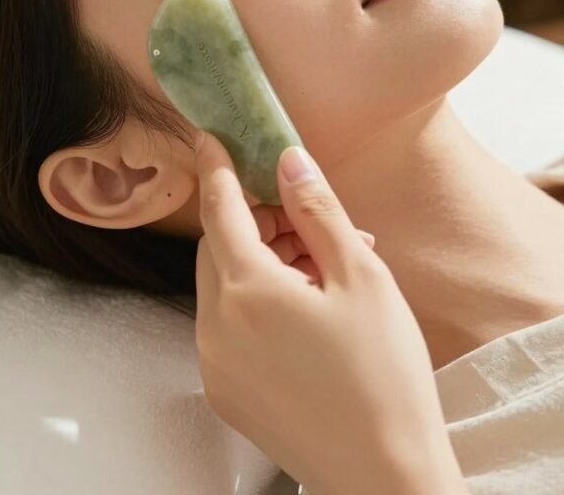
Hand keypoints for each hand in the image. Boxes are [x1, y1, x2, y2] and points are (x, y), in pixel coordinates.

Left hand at [194, 134, 464, 494]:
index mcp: (247, 291)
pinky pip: (229, 325)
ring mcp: (215, 365)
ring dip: (263, 261)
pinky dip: (258, 302)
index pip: (219, 208)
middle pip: (220, 247)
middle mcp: (215, 328)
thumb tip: (289, 159)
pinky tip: (309, 306)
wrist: (385, 477)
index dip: (216, 166)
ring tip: (327, 267)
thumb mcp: (360, 277)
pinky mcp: (226, 393)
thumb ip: (318, 211)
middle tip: (306, 216)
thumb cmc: (383, 374)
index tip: (210, 134)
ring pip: (225, 286)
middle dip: (256, 219)